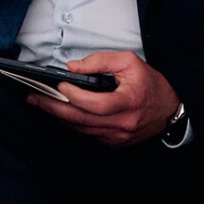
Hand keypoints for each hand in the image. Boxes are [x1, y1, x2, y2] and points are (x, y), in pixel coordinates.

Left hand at [26, 50, 180, 146]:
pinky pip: (86, 133)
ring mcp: (117, 136)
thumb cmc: (150, 84)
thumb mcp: (130, 62)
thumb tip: (73, 68)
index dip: (74, 95)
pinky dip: (70, 122)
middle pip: (81, 119)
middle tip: (34, 98)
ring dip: (57, 116)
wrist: (169, 110)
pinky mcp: (113, 142)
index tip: (59, 84)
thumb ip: (101, 61)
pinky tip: (59, 112)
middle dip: (53, 107)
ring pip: (80, 128)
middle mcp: (122, 123)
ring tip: (40, 103)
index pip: (95, 103)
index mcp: (129, 101)